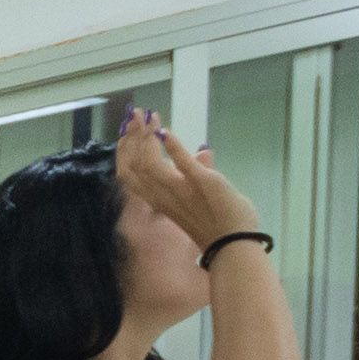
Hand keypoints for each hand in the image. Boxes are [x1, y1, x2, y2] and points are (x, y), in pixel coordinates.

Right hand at [115, 108, 259, 248]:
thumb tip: (202, 152)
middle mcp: (162, 196)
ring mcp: (180, 190)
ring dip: (147, 137)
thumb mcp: (203, 198)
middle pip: (131, 167)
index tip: (128, 131)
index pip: (128, 175)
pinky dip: (172, 146)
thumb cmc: (219, 226)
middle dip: (130, 138)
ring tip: (150, 117)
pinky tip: (166, 131)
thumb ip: (197, 173)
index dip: (124, 151)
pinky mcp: (201, 183)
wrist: (234, 244)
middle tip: (136, 115)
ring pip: (148, 164)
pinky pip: (181, 163)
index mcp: (159, 200)